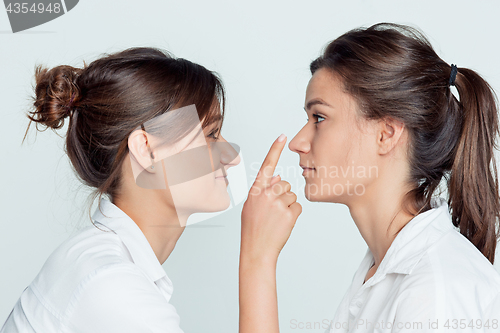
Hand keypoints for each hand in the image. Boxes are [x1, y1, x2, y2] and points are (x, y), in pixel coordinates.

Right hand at [240, 134, 301, 262]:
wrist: (256, 250)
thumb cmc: (253, 229)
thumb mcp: (252, 206)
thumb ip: (263, 190)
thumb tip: (279, 177)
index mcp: (255, 190)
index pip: (267, 164)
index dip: (275, 149)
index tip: (282, 135)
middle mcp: (265, 193)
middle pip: (285, 184)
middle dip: (283, 196)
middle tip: (273, 212)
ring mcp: (277, 203)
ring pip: (292, 195)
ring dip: (288, 206)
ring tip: (276, 219)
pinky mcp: (288, 213)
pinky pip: (298, 207)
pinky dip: (294, 215)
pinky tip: (283, 223)